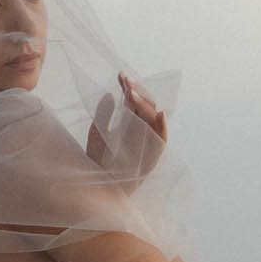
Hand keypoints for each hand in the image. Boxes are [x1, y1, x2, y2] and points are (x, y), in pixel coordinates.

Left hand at [85, 71, 167, 189]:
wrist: (99, 185)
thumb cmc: (97, 161)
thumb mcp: (97, 133)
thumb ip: (103, 114)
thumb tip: (109, 94)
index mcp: (129, 122)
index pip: (133, 99)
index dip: (129, 86)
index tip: (120, 75)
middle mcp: (141, 129)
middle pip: (145, 104)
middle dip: (137, 92)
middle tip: (126, 82)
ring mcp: (148, 140)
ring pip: (153, 117)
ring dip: (145, 104)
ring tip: (132, 94)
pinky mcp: (153, 155)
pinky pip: (162, 139)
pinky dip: (163, 127)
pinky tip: (160, 114)